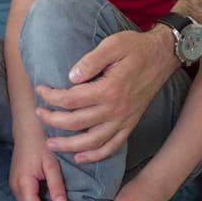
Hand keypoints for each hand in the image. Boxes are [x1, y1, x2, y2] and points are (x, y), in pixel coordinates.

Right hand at [9, 137, 66, 200]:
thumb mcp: (52, 164)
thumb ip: (56, 186)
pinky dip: (36, 200)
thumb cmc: (41, 143)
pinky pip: (25, 197)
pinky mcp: (15, 180)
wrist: (28, 128)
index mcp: (23, 183)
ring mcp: (13, 183)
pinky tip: (47, 194)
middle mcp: (15, 186)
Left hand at [35, 28, 177, 163]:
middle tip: (39, 114)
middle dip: (53, 120)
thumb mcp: (113, 44)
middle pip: (76, 123)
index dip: (52, 97)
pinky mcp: (130, 124)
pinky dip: (95, 155)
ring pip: (92, 142)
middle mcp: (116, 109)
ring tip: (51, 144)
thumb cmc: (135, 47)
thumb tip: (71, 77)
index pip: (71, 99)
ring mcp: (124, 120)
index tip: (40, 90)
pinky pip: (112, 147)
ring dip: (69, 146)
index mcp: (109, 89)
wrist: (162, 56)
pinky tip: (80, 156)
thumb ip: (91, 60)